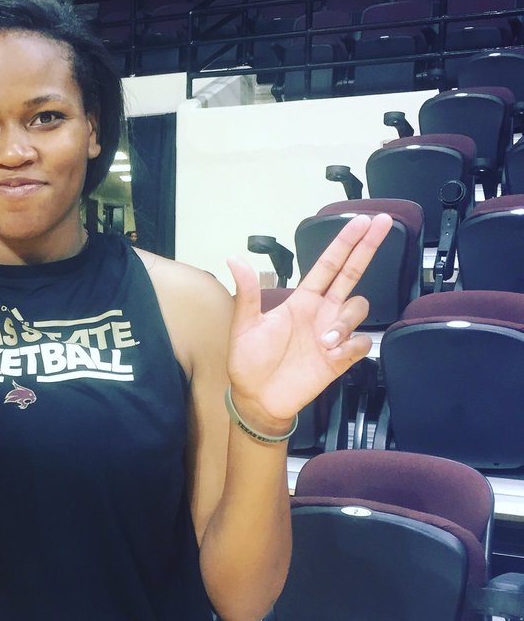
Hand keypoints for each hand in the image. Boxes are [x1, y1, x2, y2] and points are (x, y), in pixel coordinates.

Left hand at [225, 212, 392, 431]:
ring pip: (358, 308)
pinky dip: (351, 346)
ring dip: (345, 321)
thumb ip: (247, 293)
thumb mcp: (243, 325)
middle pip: (352, 273)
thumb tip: (234, 259)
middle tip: (385, 223)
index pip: (329, 264)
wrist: (257, 399)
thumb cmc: (249, 361)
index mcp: (301, 300)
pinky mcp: (341, 358)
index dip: (345, 243)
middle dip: (368, 247)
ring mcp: (333, 334)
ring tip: (323, 341)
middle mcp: (322, 312)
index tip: (362, 221)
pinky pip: (362, 342)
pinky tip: (332, 354)